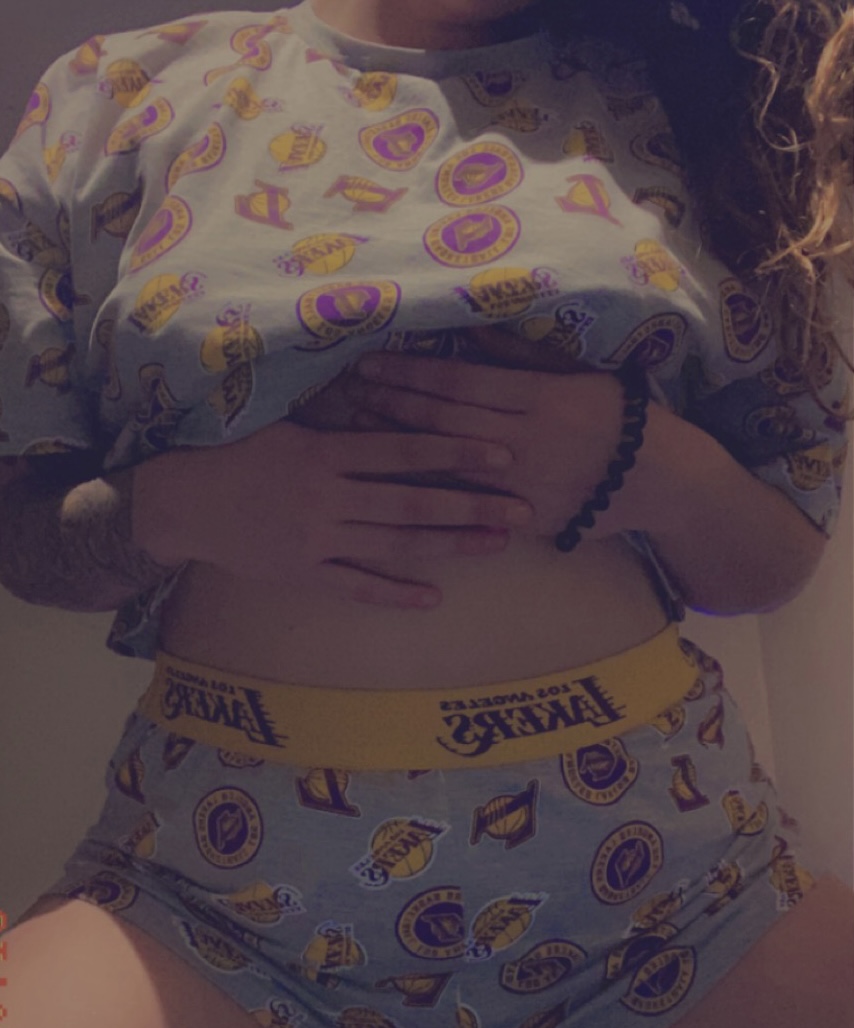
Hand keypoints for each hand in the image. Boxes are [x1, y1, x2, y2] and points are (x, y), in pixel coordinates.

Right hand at [136, 414, 534, 610]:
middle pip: (413, 502)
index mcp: (326, 452)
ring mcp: (317, 540)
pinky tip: (433, 597)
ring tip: (496, 544)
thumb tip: (385, 383)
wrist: (182, 503)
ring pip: (395, 545)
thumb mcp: (284, 420)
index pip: (404, 450)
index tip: (502, 452)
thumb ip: (336, 413)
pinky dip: (394, 593)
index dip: (456, 451)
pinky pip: (357, 587)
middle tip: (522, 509)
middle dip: (472, 505)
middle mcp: (328, 498)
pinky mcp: (303, 574)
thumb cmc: (236, 453)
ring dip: (450, 546)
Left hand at [348, 326, 630, 543]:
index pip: (460, 382)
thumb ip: (520, 356)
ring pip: (450, 464)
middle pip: (445, 420)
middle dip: (393, 403)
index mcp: (538, 398)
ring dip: (400, 446)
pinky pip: (473, 505)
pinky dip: (432, 491)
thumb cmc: (614, 414)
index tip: (372, 361)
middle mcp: (526, 440)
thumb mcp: (575, 373)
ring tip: (359, 427)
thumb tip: (467, 333)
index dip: (412, 372)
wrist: (660, 479)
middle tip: (349, 390)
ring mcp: (524, 484)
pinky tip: (397, 479)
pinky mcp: (528, 520)